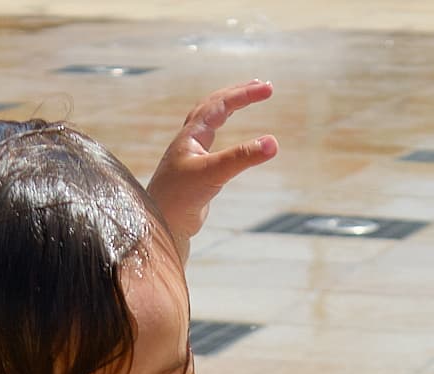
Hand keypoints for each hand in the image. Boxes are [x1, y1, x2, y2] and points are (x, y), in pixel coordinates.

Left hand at [146, 80, 277, 261]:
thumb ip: (242, 158)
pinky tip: (230, 142)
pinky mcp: (195, 175)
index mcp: (191, 135)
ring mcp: (191, 157)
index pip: (221, 104)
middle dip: (237, 94)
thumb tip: (273, 143)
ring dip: (227, 109)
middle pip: (213, 106)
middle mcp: (189, 141)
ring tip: (244, 102)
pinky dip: (224, 134)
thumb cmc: (178, 198)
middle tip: (262, 87)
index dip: (245, 94)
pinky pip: (211, 145)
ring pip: (209, 123)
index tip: (268, 90)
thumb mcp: (213, 174)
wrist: (160, 226)